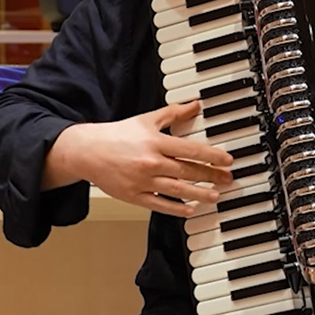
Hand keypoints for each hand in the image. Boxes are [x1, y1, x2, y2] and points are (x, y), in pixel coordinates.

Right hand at [59, 101, 232, 215]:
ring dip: (199, 194)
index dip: (212, 156)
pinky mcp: (133, 196)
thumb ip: (173, 113)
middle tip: (228, 178)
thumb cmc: (117, 135)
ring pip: (177, 190)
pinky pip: (158, 205)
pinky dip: (175, 209)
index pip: (191, 150)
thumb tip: (196, 105)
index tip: (227, 160)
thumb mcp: (147, 120)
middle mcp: (151, 162)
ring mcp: (142, 181)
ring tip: (216, 196)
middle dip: (211, 176)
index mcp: (155, 142)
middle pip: (188, 171)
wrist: (86, 151)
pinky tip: (190, 210)